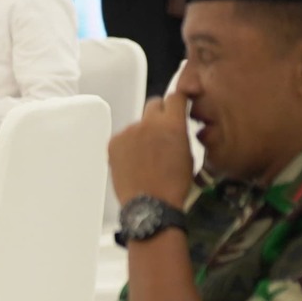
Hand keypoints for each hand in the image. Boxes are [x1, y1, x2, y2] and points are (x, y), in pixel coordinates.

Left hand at [109, 93, 193, 207]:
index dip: (177, 101)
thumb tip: (174, 125)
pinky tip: (133, 161)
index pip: (175, 96)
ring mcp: (128, 132)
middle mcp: (148, 123)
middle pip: (154, 105)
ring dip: (143, 132)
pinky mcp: (113, 142)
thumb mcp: (188, 153)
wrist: (150, 204)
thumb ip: (179, 132)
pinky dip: (128, 144)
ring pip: (138, 123)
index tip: (177, 105)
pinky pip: (123, 137)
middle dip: (159, 114)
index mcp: (172, 124)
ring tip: (146, 155)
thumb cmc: (174, 184)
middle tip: (161, 131)